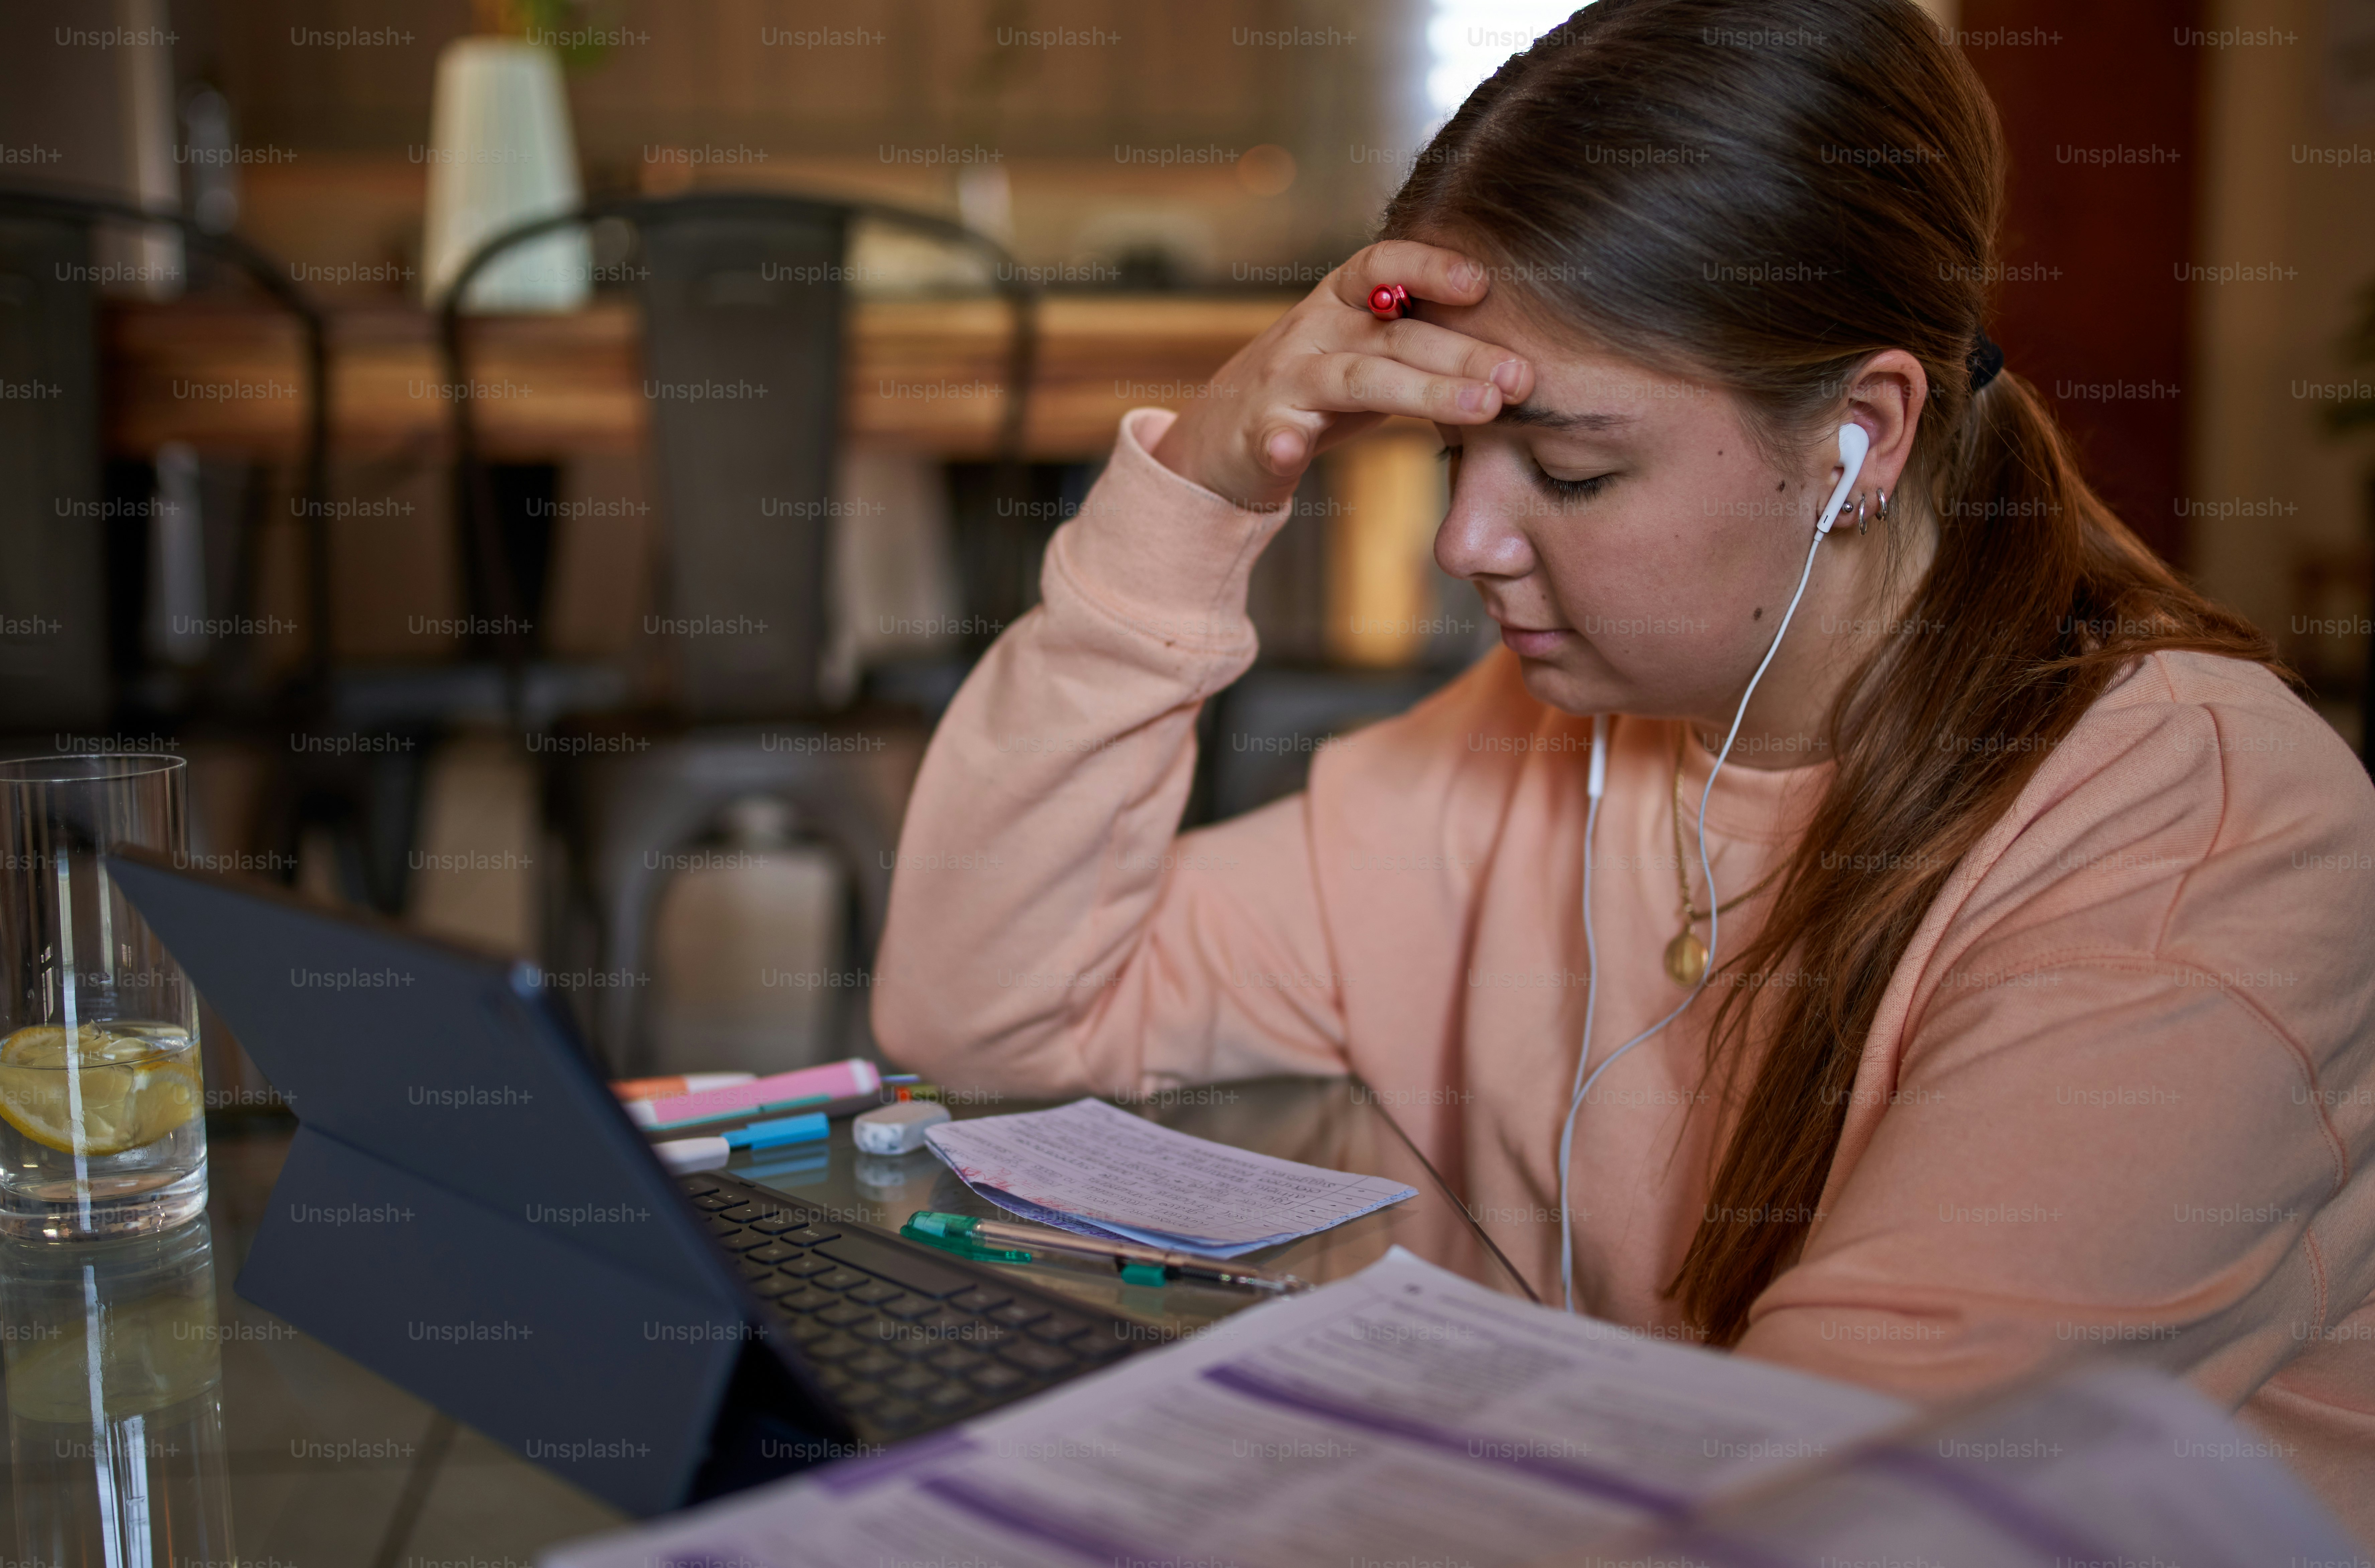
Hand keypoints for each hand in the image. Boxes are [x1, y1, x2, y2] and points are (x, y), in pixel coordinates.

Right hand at [1148, 241, 1534, 509]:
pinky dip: (1281, 440)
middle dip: (1463, 354)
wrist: (1219, 443)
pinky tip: (1293, 448)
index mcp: (1338, 302)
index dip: (1431, 267)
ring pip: (1355, 379)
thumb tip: (1512, 349)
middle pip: (1393, 334)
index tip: (1482, 284)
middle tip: (1521, 378)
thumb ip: (1419, 343)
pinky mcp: (1257, 435)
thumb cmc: (1313, 396)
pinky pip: (1271, 435)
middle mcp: (1310, 332)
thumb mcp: (1366, 355)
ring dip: (1420, 392)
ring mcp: (1282, 383)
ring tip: (1481, 408)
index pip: (1384, 264)